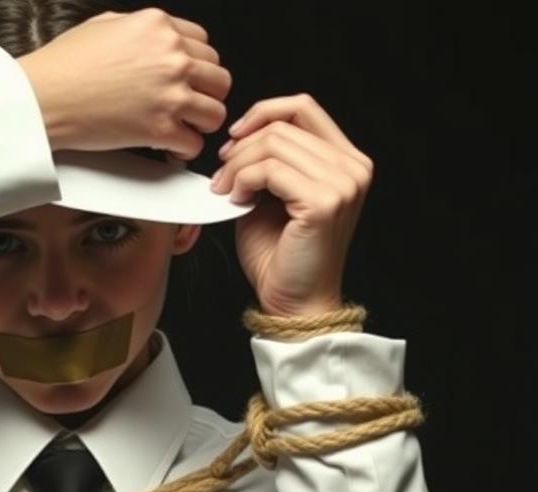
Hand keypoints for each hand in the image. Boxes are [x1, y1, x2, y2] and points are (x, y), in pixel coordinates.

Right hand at [16, 7, 231, 159]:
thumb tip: (154, 40)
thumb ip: (141, 30)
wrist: (45, 97)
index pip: (205, 45)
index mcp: (159, 26)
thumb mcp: (106, 24)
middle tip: (190, 107)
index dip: (198, 66)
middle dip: (205, 94)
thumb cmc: (64, 65)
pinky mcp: (160, 129)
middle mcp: (172, 57)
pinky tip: (172, 149)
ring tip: (183, 129)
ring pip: (215, 112)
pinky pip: (194, 144)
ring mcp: (169, 94)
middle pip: (218, 78)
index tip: (189, 80)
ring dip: (201, 124)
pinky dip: (185, 150)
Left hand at [210, 94, 372, 316]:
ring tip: (226, 191)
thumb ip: (268, 164)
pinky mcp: (325, 201)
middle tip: (220, 176)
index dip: (262, 113)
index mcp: (345, 161)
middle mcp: (352, 167)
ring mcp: (343, 183)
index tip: (234, 139)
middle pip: (285, 123)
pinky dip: (245, 180)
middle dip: (242, 146)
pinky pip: (271, 170)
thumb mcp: (272, 198)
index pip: (304, 107)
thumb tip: (240, 139)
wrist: (293, 303)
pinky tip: (237, 200)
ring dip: (238, 165)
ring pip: (275, 143)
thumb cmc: (280, 258)